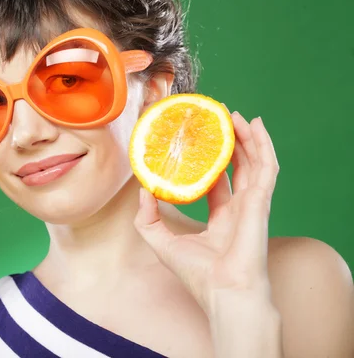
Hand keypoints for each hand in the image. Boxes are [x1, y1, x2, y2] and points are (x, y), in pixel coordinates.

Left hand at [134, 112, 279, 315]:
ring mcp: (253, 204)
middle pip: (238, 167)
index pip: (218, 182)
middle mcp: (239, 209)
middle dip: (231, 142)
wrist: (222, 292)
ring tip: (235, 116)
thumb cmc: (197, 274)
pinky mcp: (261, 202)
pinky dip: (263, 145)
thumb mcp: (160, 241)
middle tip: (220, 120)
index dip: (211, 161)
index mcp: (221, 219)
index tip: (201, 141)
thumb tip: (143, 189)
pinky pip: (265, 167)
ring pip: (254, 162)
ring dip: (247, 137)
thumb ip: (148, 217)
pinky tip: (255, 126)